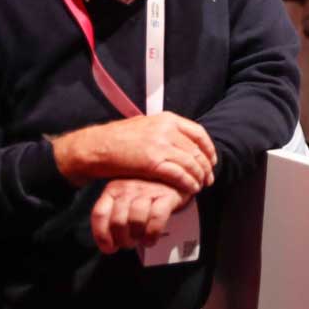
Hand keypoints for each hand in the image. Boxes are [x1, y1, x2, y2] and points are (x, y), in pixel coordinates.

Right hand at [52, 112, 217, 194]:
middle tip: (209, 178)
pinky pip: (179, 174)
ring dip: (199, 177)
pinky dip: (188, 183)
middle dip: (206, 166)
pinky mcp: (152, 162)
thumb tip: (180, 140)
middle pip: (197, 150)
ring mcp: (160, 145)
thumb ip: (164, 130)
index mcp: (167, 119)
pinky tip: (190, 189)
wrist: (96, 147)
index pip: (198, 133)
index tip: (211, 160)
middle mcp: (166, 129)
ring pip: (191, 163)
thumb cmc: (117, 138)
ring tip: (201, 185)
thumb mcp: (145, 125)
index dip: (208, 149)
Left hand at [90, 178, 188, 253]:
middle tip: (129, 244)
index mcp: (113, 189)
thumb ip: (115, 214)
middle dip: (123, 239)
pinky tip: (151, 239)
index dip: (102, 235)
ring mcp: (147, 191)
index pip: (99, 214)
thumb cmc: (148, 193)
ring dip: (137, 237)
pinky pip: (156, 217)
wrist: (178, 177)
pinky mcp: (166, 195)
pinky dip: (152, 233)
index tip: (109, 248)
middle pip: (118, 221)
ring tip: (140, 241)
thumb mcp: (126, 198)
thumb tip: (109, 242)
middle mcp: (128, 188)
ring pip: (136, 220)